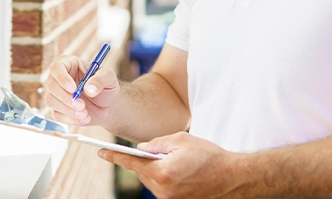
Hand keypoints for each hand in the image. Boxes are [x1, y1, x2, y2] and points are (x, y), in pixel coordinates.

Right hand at [43, 55, 119, 125]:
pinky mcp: (58, 109)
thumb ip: (101, 79)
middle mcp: (59, 78)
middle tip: (81, 105)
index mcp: (69, 64)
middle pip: (51, 85)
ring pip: (50, 101)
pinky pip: (56, 115)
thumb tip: (88, 88)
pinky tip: (84, 118)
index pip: (56, 67)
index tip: (73, 89)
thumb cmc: (106, 86)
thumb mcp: (109, 78)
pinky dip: (70, 119)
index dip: (62, 77)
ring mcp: (56, 94)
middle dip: (65, 97)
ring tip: (85, 113)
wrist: (107, 105)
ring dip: (67, 110)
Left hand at [98, 132, 241, 198]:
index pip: (131, 162)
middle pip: (141, 173)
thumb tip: (142, 148)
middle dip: (143, 160)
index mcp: (162, 172)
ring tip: (173, 161)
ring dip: (155, 170)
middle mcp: (163, 190)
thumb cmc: (208, 155)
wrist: (231, 177)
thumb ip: (157, 143)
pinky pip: (161, 188)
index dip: (114, 156)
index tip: (100, 151)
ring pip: (151, 181)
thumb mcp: (181, 140)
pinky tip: (177, 171)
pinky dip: (163, 178)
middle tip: (156, 150)